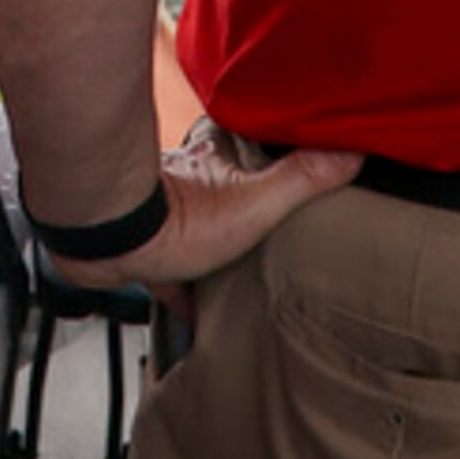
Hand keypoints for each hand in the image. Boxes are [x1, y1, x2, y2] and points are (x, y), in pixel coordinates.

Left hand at [46, 141, 360, 301]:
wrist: (108, 237)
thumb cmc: (178, 219)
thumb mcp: (257, 202)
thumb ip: (302, 177)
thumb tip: (351, 151)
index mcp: (216, 161)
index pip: (246, 145)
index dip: (263, 152)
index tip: (282, 162)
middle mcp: (184, 181)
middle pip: (219, 190)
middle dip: (237, 209)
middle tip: (261, 233)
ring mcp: (158, 215)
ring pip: (189, 229)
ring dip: (206, 249)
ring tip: (232, 274)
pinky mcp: (136, 249)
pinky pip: (162, 270)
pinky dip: (176, 287)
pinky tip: (188, 313)